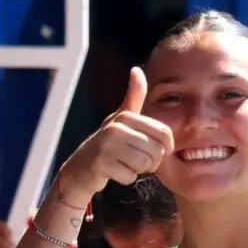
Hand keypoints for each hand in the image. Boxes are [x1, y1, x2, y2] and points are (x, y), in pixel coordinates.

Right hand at [58, 67, 174, 203]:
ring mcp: (107, 145)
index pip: (165, 134)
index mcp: (126, 116)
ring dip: (138, 170)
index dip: (165, 147)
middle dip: (150, 161)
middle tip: (135, 158)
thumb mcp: (122, 118)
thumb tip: (137, 69)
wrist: (81, 166)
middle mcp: (116, 127)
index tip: (154, 149)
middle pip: (157, 151)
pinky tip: (114, 171)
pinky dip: (126, 178)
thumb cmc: (110, 142)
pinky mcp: (101, 164)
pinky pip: (130, 177)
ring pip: (144, 165)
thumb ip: (133, 97)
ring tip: (125, 163)